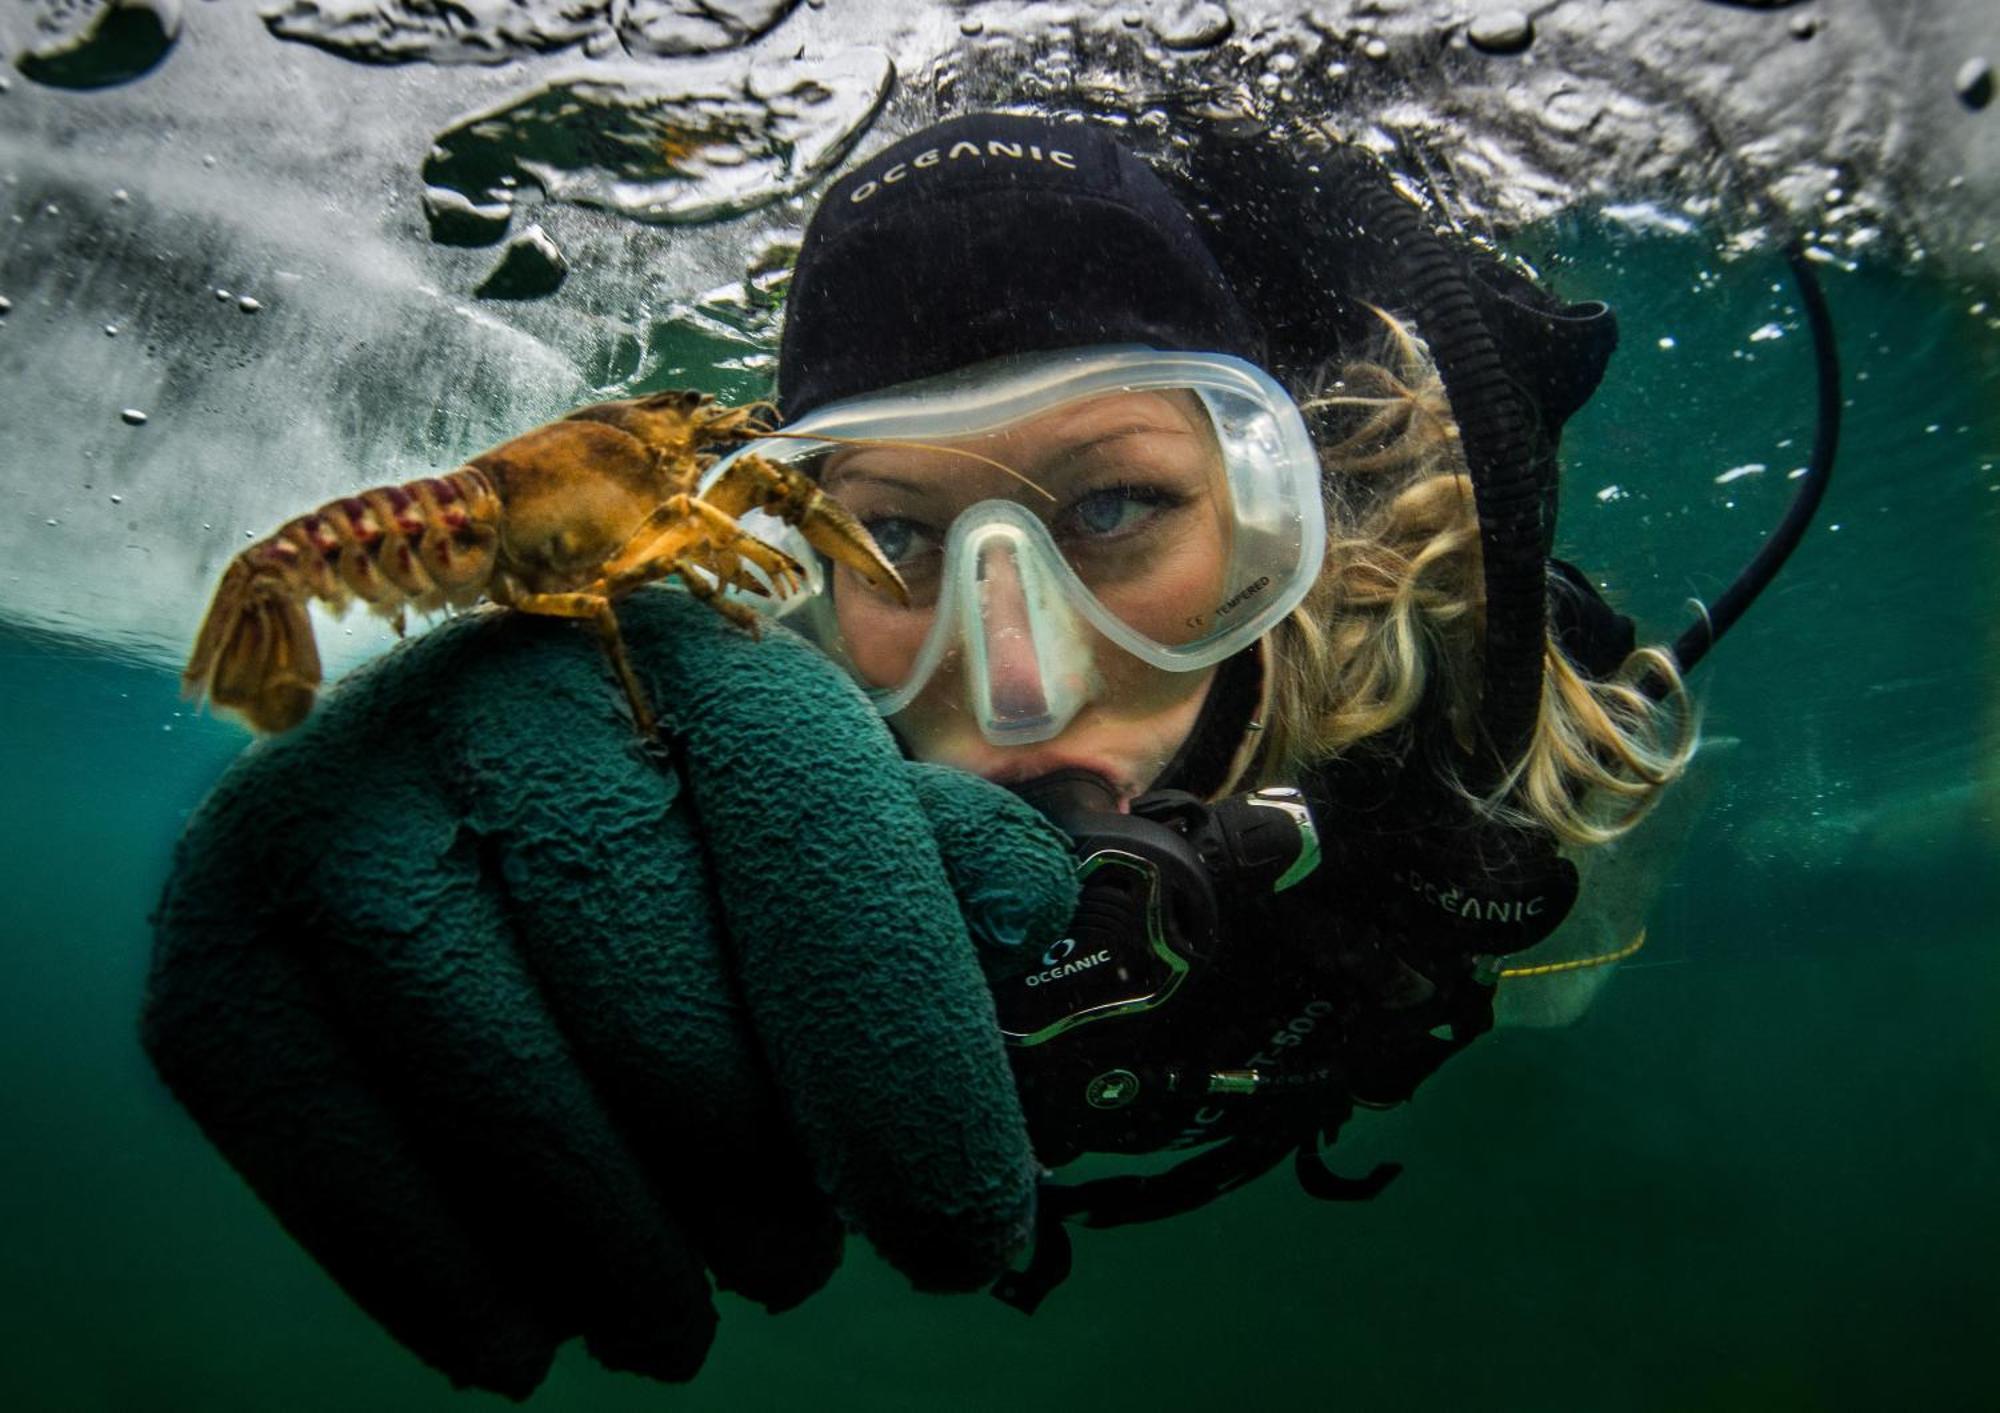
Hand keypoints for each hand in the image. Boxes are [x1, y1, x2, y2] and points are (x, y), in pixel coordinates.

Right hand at [144, 589, 1076, 1397]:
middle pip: (663, 1001)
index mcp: (683, 648)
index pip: (813, 832)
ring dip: (632, 1258)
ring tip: (685, 1312)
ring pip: (515, 1101)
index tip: (961, 1236)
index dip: (900, 1048)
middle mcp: (492, 693)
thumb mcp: (837, 830)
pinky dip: (456, 1284)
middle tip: (798, 1258)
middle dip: (764, 1178)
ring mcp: (328, 814)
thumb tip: (1035, 915)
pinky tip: (531, 1339)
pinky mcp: (215, 948)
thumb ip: (938, 871)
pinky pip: (341, 1168)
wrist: (456, 811)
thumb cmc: (696, 840)